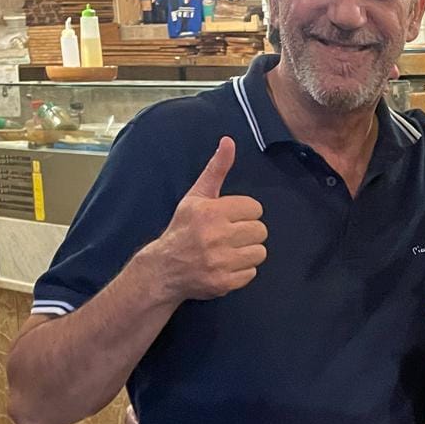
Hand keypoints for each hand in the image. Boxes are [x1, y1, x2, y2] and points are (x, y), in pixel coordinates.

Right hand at [145, 137, 267, 302]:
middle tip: (230, 235)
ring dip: (247, 252)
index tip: (229, 218)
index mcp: (212, 212)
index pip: (255, 208)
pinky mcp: (223, 283)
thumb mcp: (197, 196)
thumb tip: (229, 141)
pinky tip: (225, 265)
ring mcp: (220, 262)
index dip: (244, 213)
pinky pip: (251, 273)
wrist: (164, 269)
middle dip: (247, 232)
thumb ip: (216, 169)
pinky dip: (241, 271)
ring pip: (260, 252)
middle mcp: (216, 236)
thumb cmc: (183, 228)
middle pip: (260, 231)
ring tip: (229, 250)